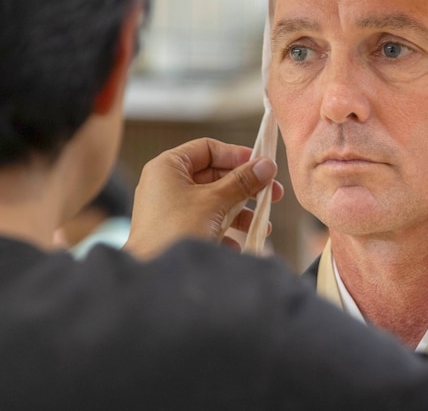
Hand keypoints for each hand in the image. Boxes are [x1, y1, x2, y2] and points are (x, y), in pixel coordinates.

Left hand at [124, 138, 283, 258]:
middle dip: (245, 187)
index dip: (237, 155)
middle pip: (214, 175)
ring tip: (263, 225)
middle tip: (273, 194)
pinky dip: (224, 230)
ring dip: (240, 211)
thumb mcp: (215, 201)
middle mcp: (166, 184)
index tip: (262, 165)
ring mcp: (169, 208)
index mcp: (168, 167)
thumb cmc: (176, 231)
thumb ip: (242, 181)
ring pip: (213, 201)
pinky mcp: (174, 231)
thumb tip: (266, 165)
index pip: (208, 149)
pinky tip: (238, 245)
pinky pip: (205, 222)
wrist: (153, 277)